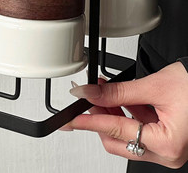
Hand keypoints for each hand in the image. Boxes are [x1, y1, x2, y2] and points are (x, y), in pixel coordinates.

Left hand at [67, 62, 187, 168]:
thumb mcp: (154, 86)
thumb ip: (118, 92)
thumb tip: (89, 93)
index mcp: (168, 144)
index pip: (115, 131)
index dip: (88, 121)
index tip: (70, 119)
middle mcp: (168, 153)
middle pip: (117, 140)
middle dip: (99, 117)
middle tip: (88, 96)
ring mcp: (168, 148)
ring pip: (126, 135)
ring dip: (111, 112)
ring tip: (102, 90)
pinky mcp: (167, 139)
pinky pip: (138, 129)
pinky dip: (126, 113)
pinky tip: (117, 96)